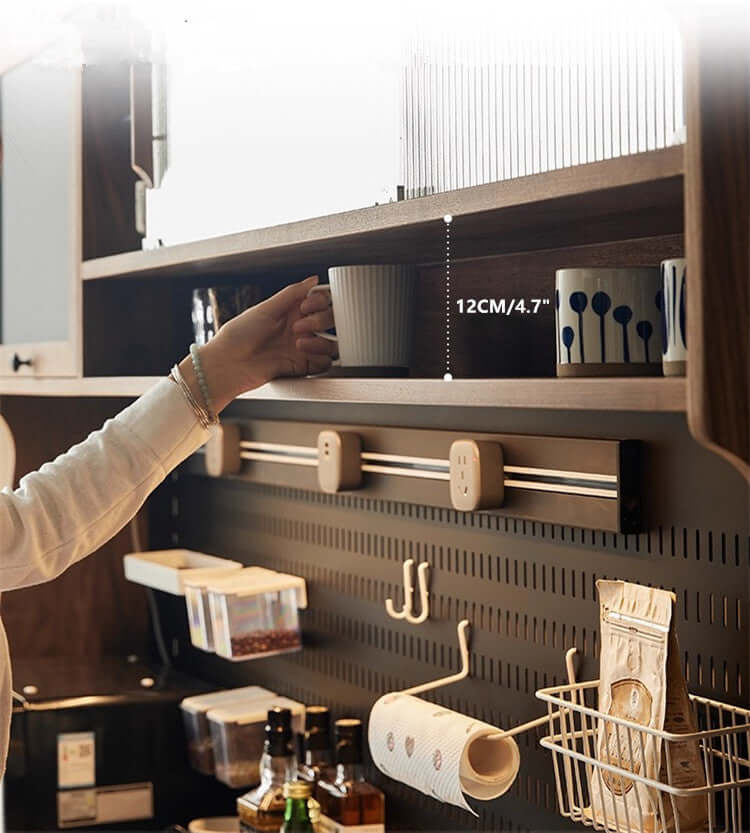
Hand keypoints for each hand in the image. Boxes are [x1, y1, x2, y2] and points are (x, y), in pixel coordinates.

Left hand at [179, 276, 335, 412]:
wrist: (228, 364)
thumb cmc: (237, 336)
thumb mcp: (265, 308)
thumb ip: (292, 294)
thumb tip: (313, 279)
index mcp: (289, 312)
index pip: (319, 302)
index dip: (318, 302)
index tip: (305, 306)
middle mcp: (297, 329)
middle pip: (329, 320)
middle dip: (320, 320)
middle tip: (299, 325)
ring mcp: (301, 348)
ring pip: (330, 342)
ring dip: (321, 340)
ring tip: (299, 343)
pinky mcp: (301, 367)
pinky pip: (325, 363)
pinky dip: (320, 357)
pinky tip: (302, 353)